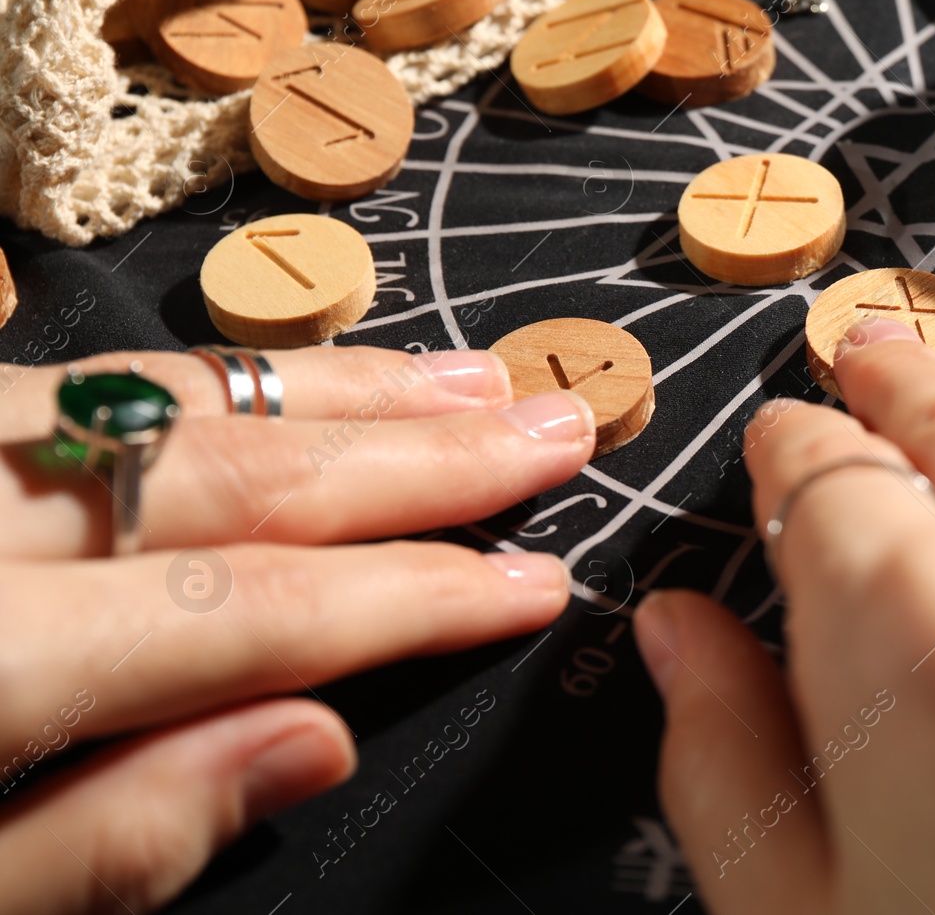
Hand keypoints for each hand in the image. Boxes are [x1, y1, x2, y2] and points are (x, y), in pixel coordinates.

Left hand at [0, 345, 590, 912]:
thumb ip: (106, 840)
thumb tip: (309, 748)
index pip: (248, 610)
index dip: (412, 597)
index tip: (531, 585)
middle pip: (237, 474)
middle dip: (419, 458)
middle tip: (548, 434)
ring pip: (172, 399)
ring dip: (340, 394)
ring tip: (468, 381)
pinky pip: (99, 383)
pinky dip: (221, 381)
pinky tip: (298, 383)